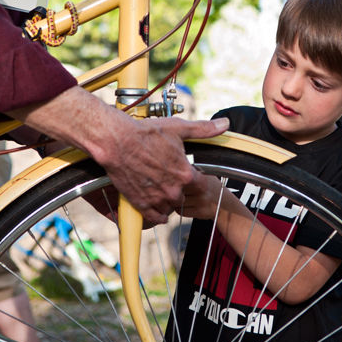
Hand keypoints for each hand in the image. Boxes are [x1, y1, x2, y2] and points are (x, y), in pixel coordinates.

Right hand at [96, 114, 228, 223]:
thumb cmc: (145, 133)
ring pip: (169, 207)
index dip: (194, 179)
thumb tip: (224, 125)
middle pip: (184, 197)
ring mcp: (156, 199)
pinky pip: (154, 217)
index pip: (200, 186)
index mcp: (185, 174)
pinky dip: (155, 213)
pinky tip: (153, 204)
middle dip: (179, 189)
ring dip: (166, 200)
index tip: (187, 173)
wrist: (116, 141)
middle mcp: (173, 190)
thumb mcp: (178, 128)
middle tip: (168, 177)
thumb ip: (204, 130)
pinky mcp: (140, 203)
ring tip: (157, 185)